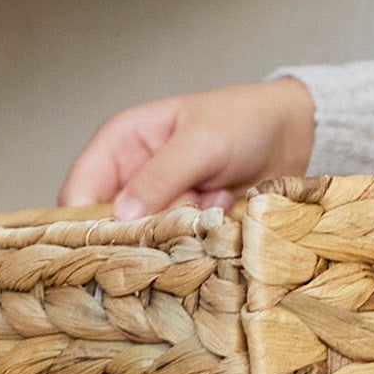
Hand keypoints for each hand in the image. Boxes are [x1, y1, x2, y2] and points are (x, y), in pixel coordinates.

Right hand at [61, 78, 316, 221]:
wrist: (295, 136)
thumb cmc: (244, 122)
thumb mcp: (201, 141)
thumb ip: (160, 176)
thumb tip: (120, 216)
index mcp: (120, 145)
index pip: (78, 192)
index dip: (84, 223)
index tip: (111, 244)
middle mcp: (131, 180)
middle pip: (108, 227)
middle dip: (144, 229)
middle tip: (184, 214)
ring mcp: (159, 208)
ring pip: (145, 243)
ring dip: (180, 232)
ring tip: (214, 199)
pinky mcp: (185, 229)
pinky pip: (177, 251)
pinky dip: (200, 239)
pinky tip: (225, 209)